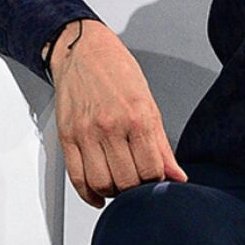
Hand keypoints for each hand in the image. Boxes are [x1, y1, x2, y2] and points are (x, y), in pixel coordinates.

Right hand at [46, 19, 187, 207]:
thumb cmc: (118, 72)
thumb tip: (177, 175)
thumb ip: (162, 145)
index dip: (157, 181)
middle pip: (126, 180)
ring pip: (101, 183)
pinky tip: (98, 194)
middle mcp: (111, 126)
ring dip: (113, 192)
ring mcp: (86, 133)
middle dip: (136, 189)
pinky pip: (76, 177)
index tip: (157, 179)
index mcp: (137, 117)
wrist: (84, 50)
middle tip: (139, 183)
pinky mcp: (67, 137)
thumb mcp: (149, 103)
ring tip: (120, 185)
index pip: (151, 169)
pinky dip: (88, 193)